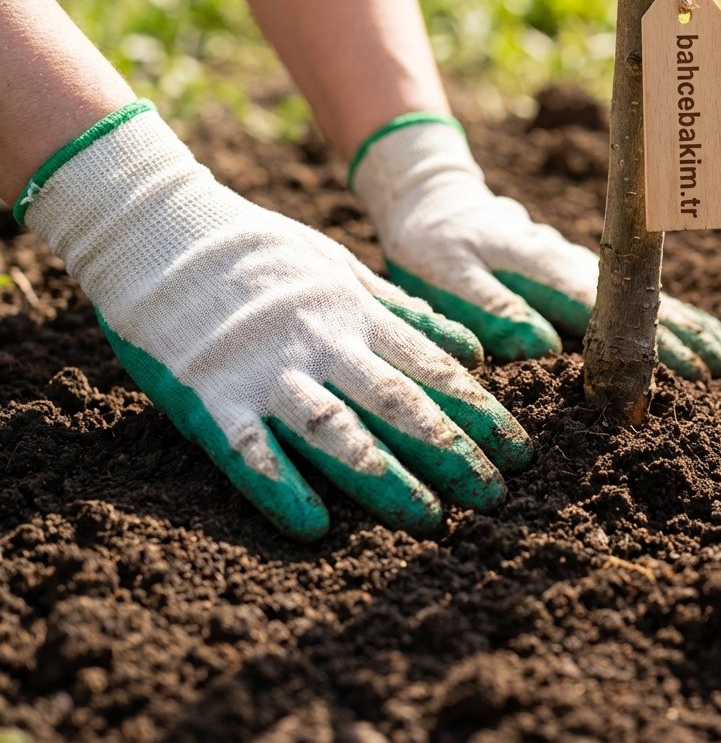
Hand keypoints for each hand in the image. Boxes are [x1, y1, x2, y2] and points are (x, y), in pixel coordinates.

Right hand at [18, 102, 532, 539]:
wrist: (164, 231)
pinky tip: (314, 528)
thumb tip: (471, 348)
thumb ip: (406, 312)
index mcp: (355, 313)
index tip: (518, 449)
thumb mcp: (345, 266)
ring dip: (386, 479)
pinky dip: (281, 489)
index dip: (479, 411)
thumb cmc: (262, 253)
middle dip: (451, 451)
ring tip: (429, 519)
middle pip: (398, 404)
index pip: (432, 368)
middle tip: (494, 496)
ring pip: (336, 430)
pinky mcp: (210, 397)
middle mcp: (322, 343)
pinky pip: (249, 451)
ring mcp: (265, 371)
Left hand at [350, 115, 720, 380]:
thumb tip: (542, 349)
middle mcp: (576, 267)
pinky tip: (692, 332)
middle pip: (645, 302)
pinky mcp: (577, 269)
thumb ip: (491, 308)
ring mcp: (581, 266)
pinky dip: (668, 313)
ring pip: (647, 297)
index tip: (694, 373)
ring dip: (690, 328)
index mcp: (549, 272)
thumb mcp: (446, 274)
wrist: (433, 199)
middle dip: (691, 339)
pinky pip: (632, 292)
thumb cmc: (434, 242)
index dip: (654, 343)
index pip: (614, 313)